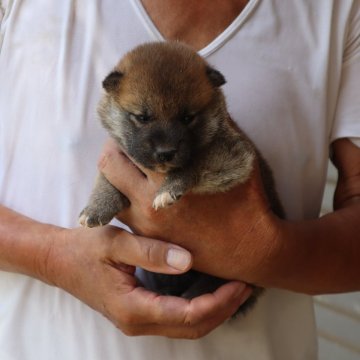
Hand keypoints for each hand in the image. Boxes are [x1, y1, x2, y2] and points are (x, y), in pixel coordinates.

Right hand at [46, 225, 251, 337]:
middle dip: (224, 308)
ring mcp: (138, 320)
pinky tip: (210, 288)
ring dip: (215, 309)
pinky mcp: (140, 312)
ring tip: (236, 287)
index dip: (219, 301)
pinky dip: (199, 307)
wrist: (59, 260)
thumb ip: (151, 252)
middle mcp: (138, 321)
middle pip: (192, 327)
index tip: (241, 282)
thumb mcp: (116, 244)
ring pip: (187, 326)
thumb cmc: (84, 249)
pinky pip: (177, 317)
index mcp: (134, 307)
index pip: (188, 314)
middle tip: (247, 285)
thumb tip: (188, 261)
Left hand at [99, 138, 282, 284]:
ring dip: (116, 175)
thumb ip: (216, 127)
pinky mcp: (147, 239)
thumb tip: (207, 101)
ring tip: (133, 167)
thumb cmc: (245, 201)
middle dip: (115, 149)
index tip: (134, 124)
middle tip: (128, 143)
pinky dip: (125, 197)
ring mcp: (144, 224)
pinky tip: (141, 190)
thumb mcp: (234, 157)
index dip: (127, 130)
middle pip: (108, 165)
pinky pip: (122, 212)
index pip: (126, 146)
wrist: (248, 248)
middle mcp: (147, 203)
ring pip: (109, 191)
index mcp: (165, 180)